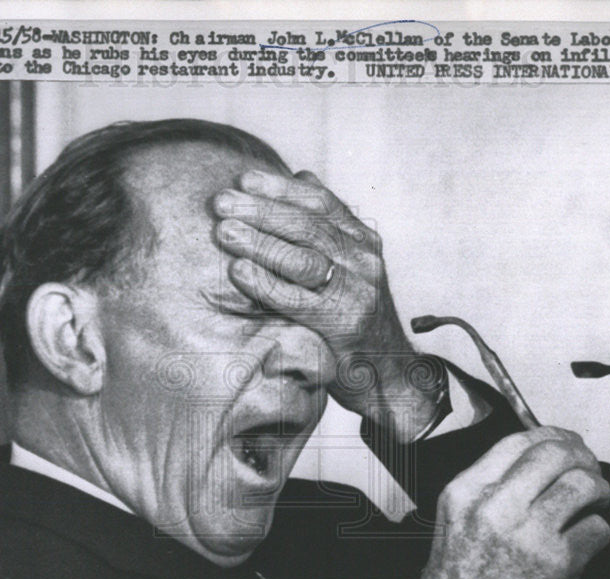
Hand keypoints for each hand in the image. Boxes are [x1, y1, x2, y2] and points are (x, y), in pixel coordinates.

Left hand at [214, 168, 444, 441]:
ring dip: (260, 241)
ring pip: (304, 258)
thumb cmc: (353, 316)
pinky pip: (299, 300)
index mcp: (362, 240)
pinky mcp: (345, 324)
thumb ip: (325, 226)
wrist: (388, 373)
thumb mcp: (347, 265)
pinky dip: (266, 283)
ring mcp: (357, 291)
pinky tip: (239, 271)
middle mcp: (364, 260)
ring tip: (224, 232)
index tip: (244, 179)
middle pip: (308, 225)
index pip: (321, 201)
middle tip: (221, 202)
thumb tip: (300, 175)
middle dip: (261, 210)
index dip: (280, 188)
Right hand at [397, 426, 609, 578]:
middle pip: (555, 454)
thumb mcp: (456, 522)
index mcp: (465, 491)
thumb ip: (491, 490)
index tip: (568, 443)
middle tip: (590, 470)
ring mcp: (526, 533)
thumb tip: (541, 466)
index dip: (552, 436)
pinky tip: (587, 541)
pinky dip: (600, 532)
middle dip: (582, 457)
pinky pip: (596, 529)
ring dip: (598, 491)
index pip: (518, 441)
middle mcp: (493, 505)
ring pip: (582, 485)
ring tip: (596, 501)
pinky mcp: (555, 564)